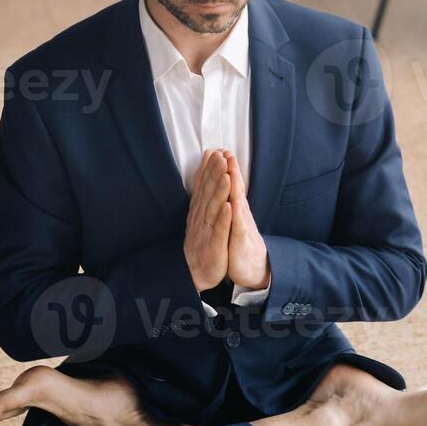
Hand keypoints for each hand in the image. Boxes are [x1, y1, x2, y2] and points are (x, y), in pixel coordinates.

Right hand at [184, 148, 231, 293]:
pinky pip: (219, 231)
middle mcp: (200, 219)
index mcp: (198, 212)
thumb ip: (202, 195)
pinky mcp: (214, 247)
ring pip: (213, 209)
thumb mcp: (200, 217)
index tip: (214, 151)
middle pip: (207, 193)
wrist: (197, 274)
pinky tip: (229, 206)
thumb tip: (203, 172)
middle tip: (220, 156)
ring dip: (219, 191)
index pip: (202, 187)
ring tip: (226, 174)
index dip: (208, 169)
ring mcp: (206, 233)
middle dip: (214, 174)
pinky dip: (223, 219)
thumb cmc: (202, 241)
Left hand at [222, 150, 269, 289]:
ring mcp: (241, 225)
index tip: (219, 149)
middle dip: (230, 170)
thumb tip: (224, 181)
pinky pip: (237, 226)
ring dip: (233, 186)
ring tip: (230, 170)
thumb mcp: (232, 218)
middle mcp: (239, 213)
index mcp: (234, 207)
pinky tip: (232, 203)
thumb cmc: (238, 240)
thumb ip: (228, 199)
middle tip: (226, 152)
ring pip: (237, 202)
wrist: (251, 267)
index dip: (224, 168)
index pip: (229, 184)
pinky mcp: (240, 241)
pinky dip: (234, 214)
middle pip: (234, 188)